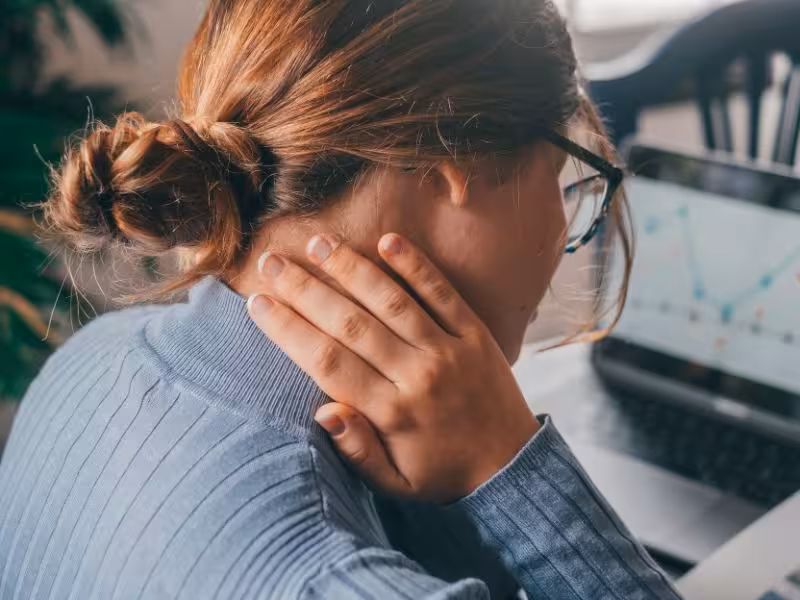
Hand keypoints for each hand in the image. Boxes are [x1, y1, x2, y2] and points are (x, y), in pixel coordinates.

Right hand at [247, 233, 539, 502]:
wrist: (511, 465)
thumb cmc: (442, 473)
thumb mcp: (395, 484)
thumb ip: (357, 452)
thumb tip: (322, 412)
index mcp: (391, 413)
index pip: (327, 362)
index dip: (289, 329)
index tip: (258, 303)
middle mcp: (417, 375)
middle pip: (350, 324)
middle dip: (306, 289)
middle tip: (272, 261)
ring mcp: (448, 350)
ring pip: (391, 301)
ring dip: (351, 268)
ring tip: (318, 243)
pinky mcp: (474, 333)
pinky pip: (441, 293)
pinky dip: (416, 266)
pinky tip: (387, 241)